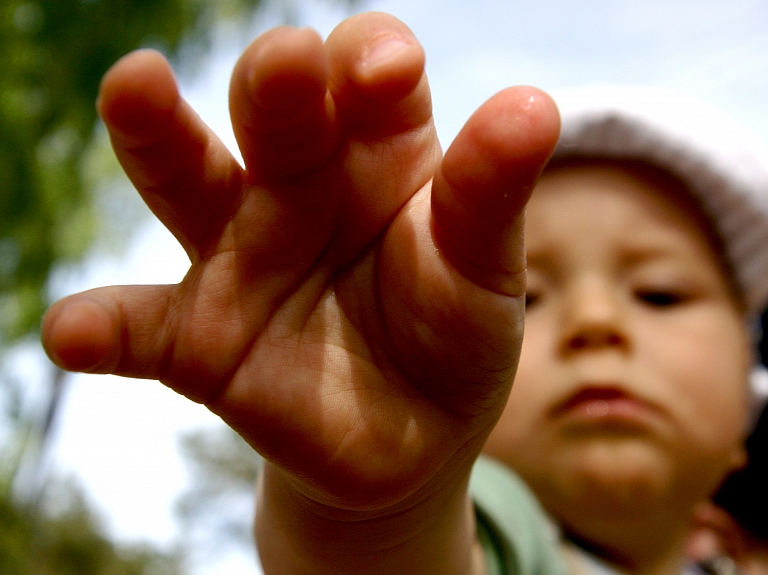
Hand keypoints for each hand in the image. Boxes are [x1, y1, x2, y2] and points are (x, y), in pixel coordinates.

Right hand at [42, 12, 558, 510]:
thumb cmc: (452, 334)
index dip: (370, 62)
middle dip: (277, 81)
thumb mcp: (483, 270)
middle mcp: (300, 186)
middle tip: (286, 69)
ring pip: (188, 181)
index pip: (366, 76)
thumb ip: (489, 198)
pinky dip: (103, 328)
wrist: (412, 435)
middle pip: (275, 110)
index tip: (387, 72)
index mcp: (379, 154)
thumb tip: (534, 108)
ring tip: (136, 89)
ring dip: (157, 136)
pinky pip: (137, 327)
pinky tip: (74, 334)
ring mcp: (241, 258)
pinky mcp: (198, 339)